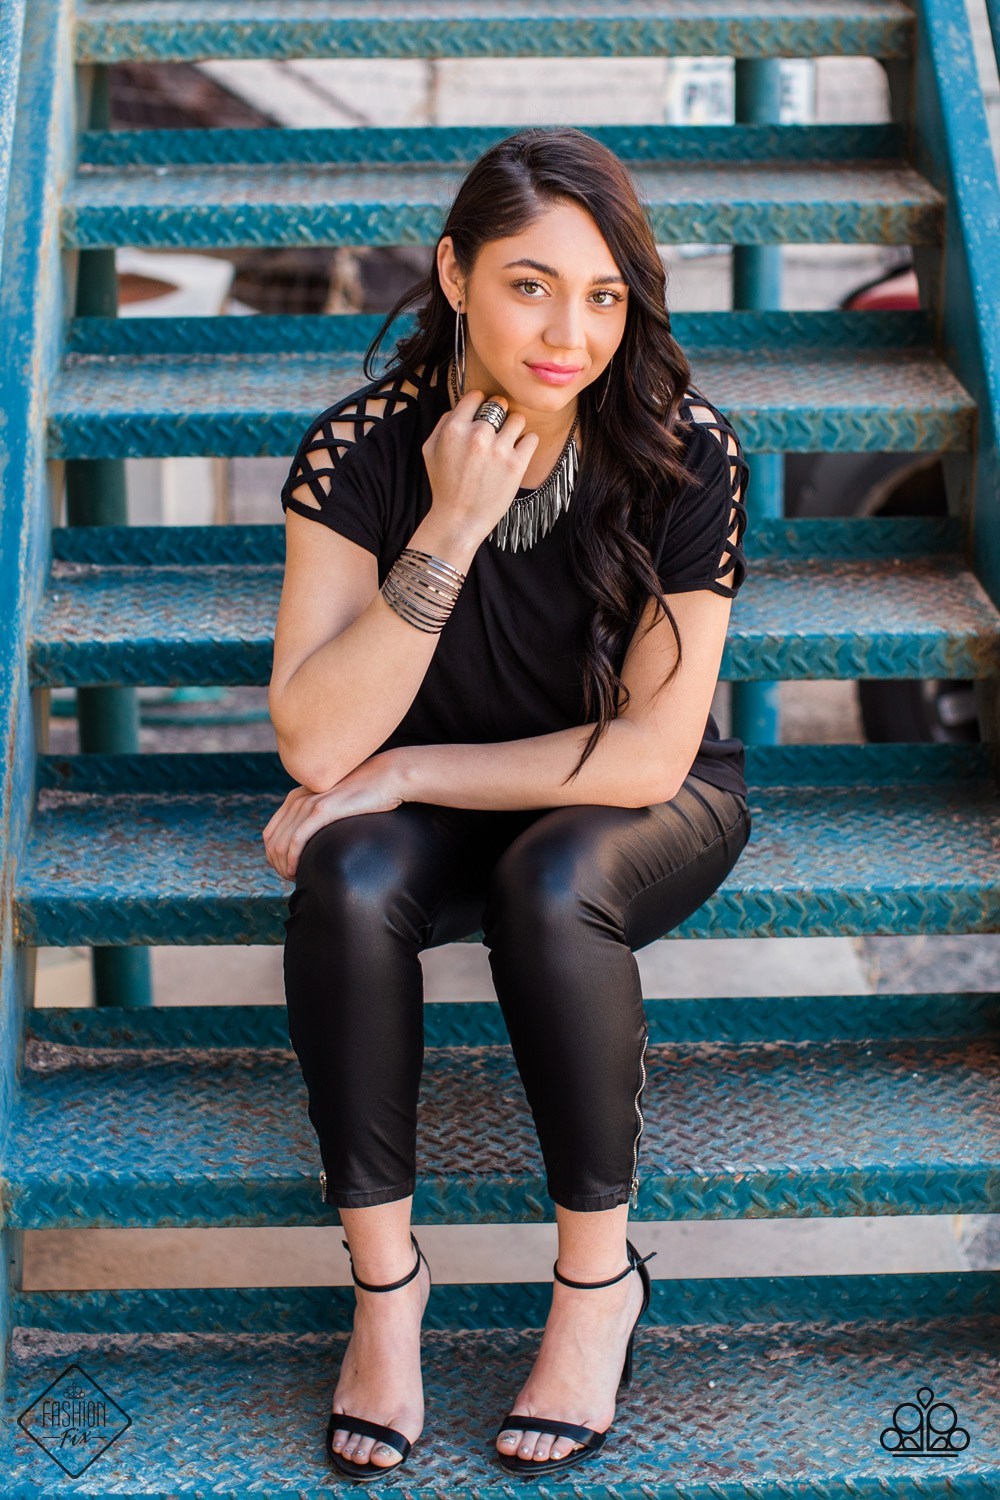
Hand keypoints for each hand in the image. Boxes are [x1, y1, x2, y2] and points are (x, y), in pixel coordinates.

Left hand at [262, 751, 406, 880]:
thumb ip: (321, 815)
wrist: (387, 776)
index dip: (273, 856)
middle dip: (277, 865)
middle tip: (292, 879)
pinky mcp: (322, 810)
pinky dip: (292, 860)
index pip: (270, 832)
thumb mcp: (335, 802)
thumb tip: (318, 839)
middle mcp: (297, 798)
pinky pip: (296, 840)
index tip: (287, 871)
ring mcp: (308, 803)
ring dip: (283, 866)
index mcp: (297, 796)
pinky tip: (298, 871)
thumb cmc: (367, 794)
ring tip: (296, 879)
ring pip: (281, 843)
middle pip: (272, 840)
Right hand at [421, 387, 538, 543]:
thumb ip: (443, 423)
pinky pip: (531, 438)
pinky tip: (517, 454)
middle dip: (498, 414)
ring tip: (507, 443)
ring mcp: (498, 449)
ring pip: (518, 418)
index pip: (476, 396)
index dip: (480, 404)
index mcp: (454, 428)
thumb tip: (461, 406)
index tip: (482, 415)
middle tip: (496, 430)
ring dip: (514, 428)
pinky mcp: (516, 464)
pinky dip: (526, 444)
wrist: (459, 519)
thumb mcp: (430, 450)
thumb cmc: (444, 485)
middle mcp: (477, 435)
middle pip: (499, 404)